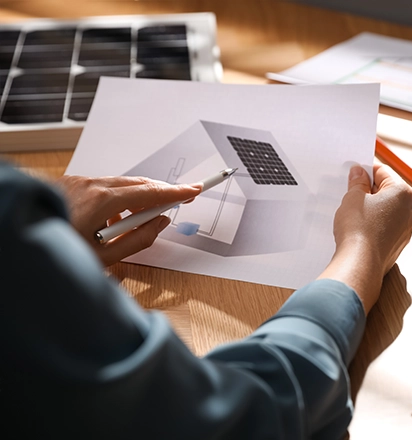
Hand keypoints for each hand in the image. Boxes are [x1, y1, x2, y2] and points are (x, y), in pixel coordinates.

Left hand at [55, 175, 201, 265]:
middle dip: (160, 192)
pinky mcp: (68, 184)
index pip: (150, 193)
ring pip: (119, 185)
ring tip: (136, 223)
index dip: (176, 193)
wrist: (17, 244)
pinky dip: (114, 200)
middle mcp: (89, 184)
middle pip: (137, 184)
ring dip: (135, 199)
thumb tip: (159, 223)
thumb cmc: (57, 254)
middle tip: (180, 200)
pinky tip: (110, 221)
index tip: (194, 190)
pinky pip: (101, 187)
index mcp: (101, 201)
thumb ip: (139, 239)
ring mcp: (77, 182)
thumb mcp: (105, 257)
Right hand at [319, 163, 411, 312]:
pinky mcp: (397, 245)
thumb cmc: (358, 229)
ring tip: (352, 213)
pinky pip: (385, 228)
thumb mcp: (352, 197)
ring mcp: (405, 230)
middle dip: (368, 191)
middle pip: (387, 192)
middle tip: (350, 194)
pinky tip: (358, 229)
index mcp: (402, 193)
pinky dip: (373, 225)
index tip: (354, 174)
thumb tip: (359, 173)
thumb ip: (357, 182)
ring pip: (386, 211)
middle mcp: (409, 211)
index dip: (365, 171)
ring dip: (370, 209)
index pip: (383, 172)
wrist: (360, 264)